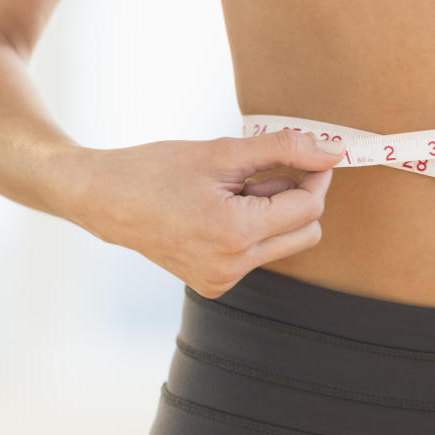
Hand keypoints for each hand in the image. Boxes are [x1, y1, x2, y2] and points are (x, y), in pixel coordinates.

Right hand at [61, 128, 345, 297]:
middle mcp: (232, 266)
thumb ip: (283, 149)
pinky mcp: (213, 285)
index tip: (312, 155)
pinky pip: (256, 256)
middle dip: (296, 198)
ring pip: (282, 245)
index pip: (308, 209)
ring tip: (229, 191)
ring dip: (271, 213)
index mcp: (236, 233)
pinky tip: (217, 211)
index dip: (317, 177)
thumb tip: (332, 151)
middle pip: (305, 233)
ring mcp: (221, 281)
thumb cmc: (156, 170)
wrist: (103, 199)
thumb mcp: (222, 152)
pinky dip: (250, 230)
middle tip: (265, 170)